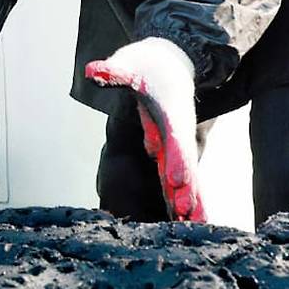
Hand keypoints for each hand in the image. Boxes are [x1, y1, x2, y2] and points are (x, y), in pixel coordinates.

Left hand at [86, 37, 205, 222]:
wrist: (169, 61)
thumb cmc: (148, 62)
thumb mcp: (129, 63)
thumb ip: (113, 71)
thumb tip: (93, 71)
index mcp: (170, 109)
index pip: (174, 136)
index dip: (177, 157)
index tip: (177, 179)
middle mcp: (177, 129)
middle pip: (184, 162)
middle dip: (187, 188)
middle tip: (187, 214)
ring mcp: (174, 141)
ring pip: (185, 174)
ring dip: (190, 199)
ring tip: (195, 226)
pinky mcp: (170, 147)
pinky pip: (177, 175)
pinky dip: (182, 196)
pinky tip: (184, 219)